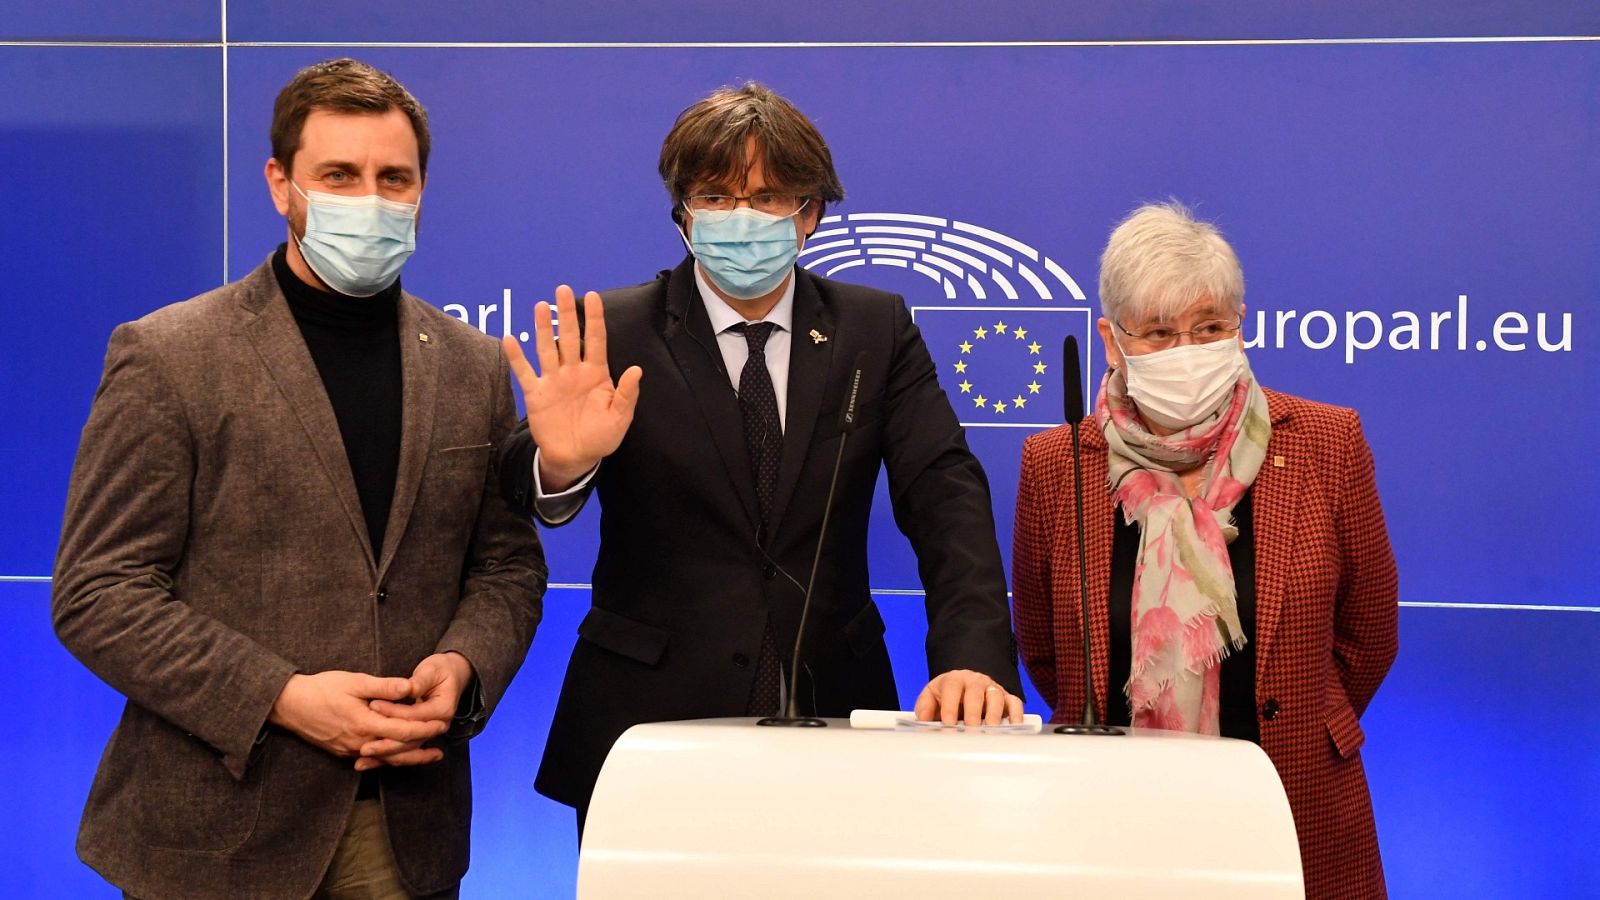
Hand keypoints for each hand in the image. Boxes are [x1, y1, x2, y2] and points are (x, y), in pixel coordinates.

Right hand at [268, 670, 446, 759]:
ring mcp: (350, 751)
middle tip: (442, 741)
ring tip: (431, 755)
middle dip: (422, 746)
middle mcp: (359, 743)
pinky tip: (401, 756)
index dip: (425, 728)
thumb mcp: (354, 682)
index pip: (403, 732)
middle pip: (398, 751)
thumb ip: (383, 686)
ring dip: (409, 757)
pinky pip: (372, 759)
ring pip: (386, 759)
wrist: (289, 705)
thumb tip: (410, 687)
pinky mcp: (343, 752)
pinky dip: (390, 758)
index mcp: (364, 724)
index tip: (442, 723)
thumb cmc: (321, 689)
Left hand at [355, 653, 474, 770]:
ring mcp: (430, 733)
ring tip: (363, 757)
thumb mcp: (431, 670)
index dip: (393, 711)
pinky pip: (403, 750)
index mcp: (442, 709)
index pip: (414, 715)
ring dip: (384, 755)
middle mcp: (439, 725)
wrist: (452, 675)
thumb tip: (407, 688)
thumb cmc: (440, 670)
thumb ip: (418, 681)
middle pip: (411, 739)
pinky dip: (385, 757)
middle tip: (364, 745)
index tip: (373, 705)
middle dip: (386, 743)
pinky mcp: (420, 736)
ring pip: (406, 749)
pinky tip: (366, 762)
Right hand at [502, 285, 642, 491]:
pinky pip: (524, 372)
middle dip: (566, 314)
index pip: (596, 339)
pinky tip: (510, 338)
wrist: (575, 458)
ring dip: (542, 328)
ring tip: (539, 305)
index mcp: (596, 373)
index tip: (592, 296)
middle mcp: (573, 371)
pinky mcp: (536, 394)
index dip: (594, 318)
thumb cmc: (601, 437)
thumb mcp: (620, 418)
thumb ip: (627, 394)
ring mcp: (553, 380)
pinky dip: (516, 357)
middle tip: (563, 289)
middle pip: (569, 337)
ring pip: (547, 348)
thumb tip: (636, 369)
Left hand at [913, 669, 1023, 726]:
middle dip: (973, 712)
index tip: (947, 724)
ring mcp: (992, 689)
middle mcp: (975, 682)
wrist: (965, 683)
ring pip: (996, 697)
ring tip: (990, 732)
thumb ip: (925, 708)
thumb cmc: (947, 694)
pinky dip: (1016, 715)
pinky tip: (1013, 728)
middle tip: (970, 730)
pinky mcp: (1007, 697)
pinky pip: (1015, 703)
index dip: (950, 706)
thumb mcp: (931, 696)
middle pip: (975, 693)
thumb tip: (923, 721)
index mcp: (954, 680)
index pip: (952, 689)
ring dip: (994, 715)